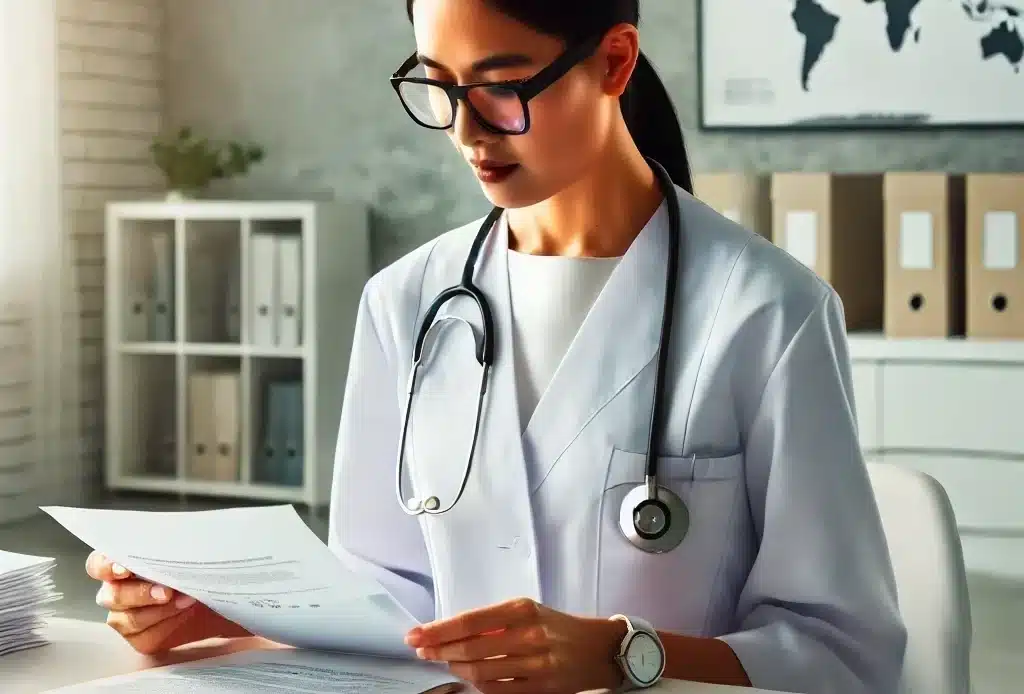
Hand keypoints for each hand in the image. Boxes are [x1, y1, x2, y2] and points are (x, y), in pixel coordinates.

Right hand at [86, 550, 217, 654]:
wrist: (215, 596)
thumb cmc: (194, 569)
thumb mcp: (184, 553)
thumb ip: (168, 547)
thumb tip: (171, 539)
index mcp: (119, 566)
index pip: (97, 565)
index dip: (106, 567)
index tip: (125, 569)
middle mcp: (116, 592)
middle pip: (112, 596)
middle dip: (139, 594)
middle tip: (166, 591)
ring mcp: (125, 617)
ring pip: (128, 619)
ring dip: (159, 610)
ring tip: (186, 599)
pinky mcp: (141, 638)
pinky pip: (145, 636)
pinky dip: (167, 625)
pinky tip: (184, 613)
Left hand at [406, 597, 625, 693]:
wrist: (600, 649)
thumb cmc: (558, 627)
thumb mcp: (529, 611)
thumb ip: (495, 621)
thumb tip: (452, 631)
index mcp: (522, 609)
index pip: (470, 621)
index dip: (438, 630)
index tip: (416, 635)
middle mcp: (529, 635)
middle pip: (470, 648)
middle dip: (439, 650)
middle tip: (422, 651)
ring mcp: (535, 665)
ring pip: (481, 672)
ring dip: (457, 668)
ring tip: (447, 662)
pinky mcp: (541, 689)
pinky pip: (498, 691)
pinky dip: (479, 686)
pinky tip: (470, 678)